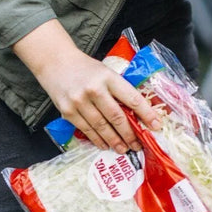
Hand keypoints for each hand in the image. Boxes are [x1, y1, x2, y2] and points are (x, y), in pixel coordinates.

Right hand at [13, 20, 162, 150]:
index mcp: (108, 77)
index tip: (156, 126)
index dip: (146, 114)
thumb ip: (119, 89)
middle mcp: (94, 89)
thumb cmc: (85, 68)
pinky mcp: (67, 111)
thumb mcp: (106, 72)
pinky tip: (105, 145)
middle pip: (117, 117)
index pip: (132, 98)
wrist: (55, 61)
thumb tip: (138, 113)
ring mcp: (79, 101)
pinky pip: (86, 130)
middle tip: (138, 145)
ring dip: (115, 141)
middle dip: (130, 134)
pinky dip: (97, 139)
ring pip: (101, 127)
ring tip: (124, 149)